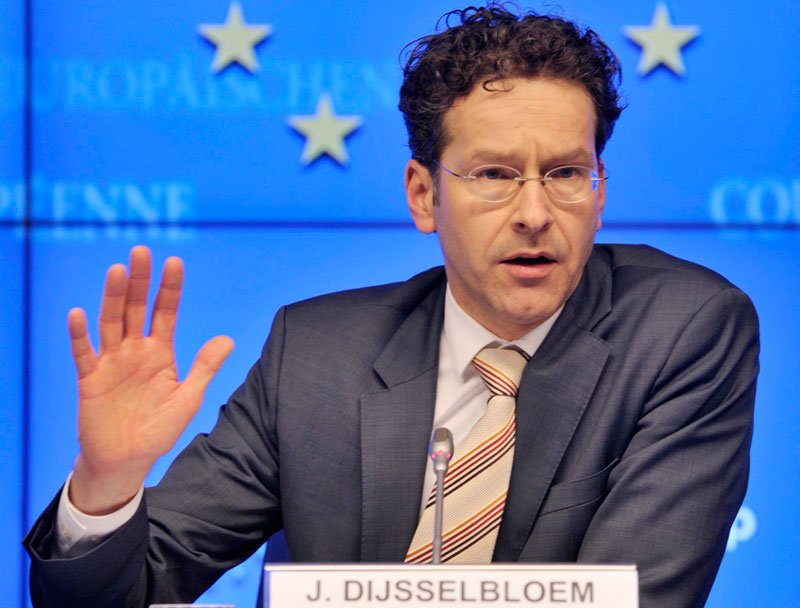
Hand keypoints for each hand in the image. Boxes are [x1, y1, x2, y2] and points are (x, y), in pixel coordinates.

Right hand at [68, 246, 233, 514]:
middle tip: (141, 251)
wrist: (127, 460)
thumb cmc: (159, 428)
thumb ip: (204, 367)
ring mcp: (111, 362)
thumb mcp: (188, 397)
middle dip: (140, 281)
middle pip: (136, 308)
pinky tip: (78, 314)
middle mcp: (135, 350)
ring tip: (117, 270)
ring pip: (111, 322)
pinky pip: (83, 354)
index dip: (170, 288)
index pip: (165, 312)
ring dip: (112, 297)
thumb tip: (228, 338)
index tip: (174, 261)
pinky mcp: (90, 379)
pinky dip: (80, 335)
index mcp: (160, 352)